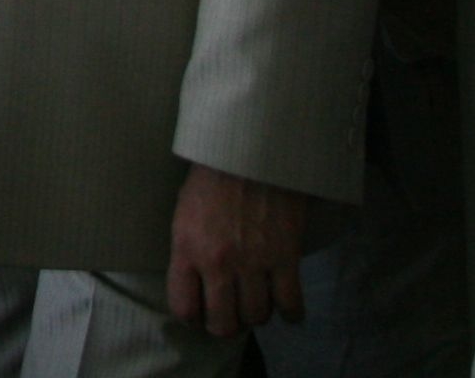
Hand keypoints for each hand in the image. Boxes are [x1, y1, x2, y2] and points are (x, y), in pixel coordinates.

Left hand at [165, 165, 309, 336]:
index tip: (200, 315)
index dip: (193, 318)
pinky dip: (291, 314)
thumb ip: (187, 249)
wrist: (251, 147)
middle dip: (226, 326)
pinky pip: (290, 303)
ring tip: (257, 306)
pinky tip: (288, 311)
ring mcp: (253, 261)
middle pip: (223, 323)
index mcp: (187, 247)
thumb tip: (193, 282)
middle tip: (231, 318)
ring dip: (257, 317)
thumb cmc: (213, 175)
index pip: (184, 307)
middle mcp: (218, 261)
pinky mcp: (285, 255)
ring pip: (257, 317)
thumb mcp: (184, 211)